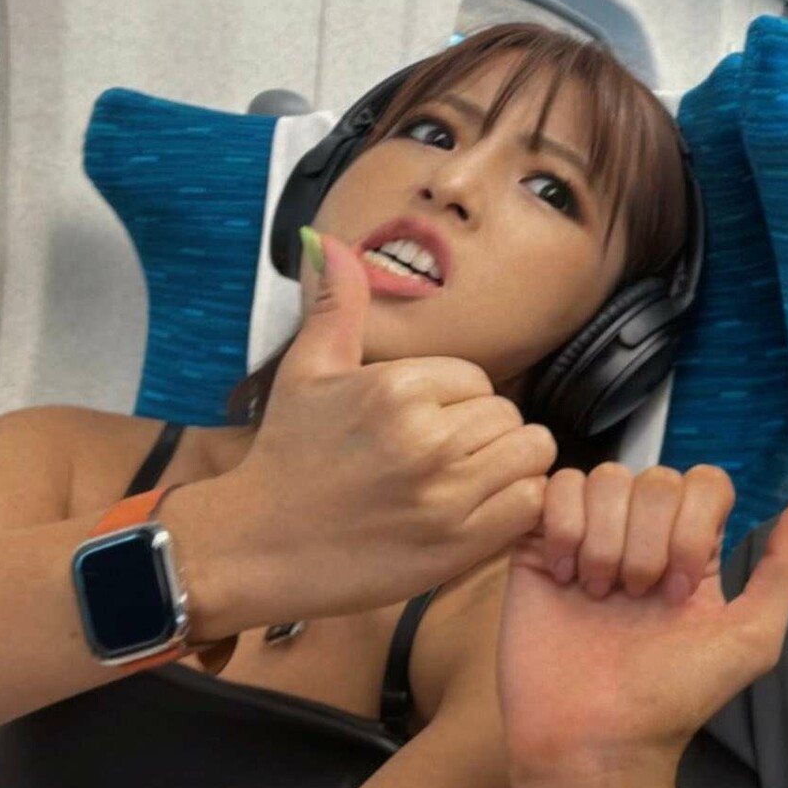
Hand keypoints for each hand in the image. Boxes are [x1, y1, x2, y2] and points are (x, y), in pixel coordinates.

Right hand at [167, 228, 554, 637]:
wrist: (256, 547)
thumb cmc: (286, 457)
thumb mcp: (306, 371)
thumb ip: (334, 304)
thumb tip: (327, 239)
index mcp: (398, 388)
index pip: (478, 380)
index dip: (457, 403)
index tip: (424, 425)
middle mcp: (428, 438)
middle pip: (509, 417)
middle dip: (484, 435)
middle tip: (441, 459)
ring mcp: (447, 495)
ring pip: (531, 455)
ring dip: (508, 468)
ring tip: (465, 482)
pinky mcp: (459, 544)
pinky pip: (530, 504)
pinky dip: (515, 507)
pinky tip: (476, 512)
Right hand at [498, 469, 787, 779]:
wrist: (593, 739)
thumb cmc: (671, 699)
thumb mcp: (752, 636)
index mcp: (695, 548)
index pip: (706, 482)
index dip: (694, 526)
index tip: (681, 589)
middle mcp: (644, 534)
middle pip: (656, 478)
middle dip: (649, 543)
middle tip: (637, 600)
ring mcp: (592, 534)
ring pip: (606, 479)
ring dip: (606, 541)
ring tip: (598, 596)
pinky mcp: (541, 542)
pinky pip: (555, 488)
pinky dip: (564, 529)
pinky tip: (565, 577)